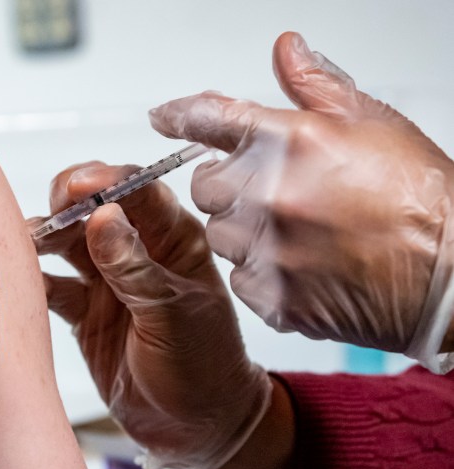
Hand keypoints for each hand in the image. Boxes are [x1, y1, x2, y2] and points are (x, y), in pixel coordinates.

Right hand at [28, 162, 271, 468]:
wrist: (194, 426)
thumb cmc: (205, 366)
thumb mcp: (175, 315)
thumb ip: (135, 269)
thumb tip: (103, 218)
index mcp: (174, 240)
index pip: (139, 192)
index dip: (107, 182)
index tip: (77, 186)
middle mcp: (137, 252)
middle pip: (94, 208)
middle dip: (67, 203)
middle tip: (50, 213)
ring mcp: (107, 281)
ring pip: (67, 242)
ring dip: (45, 237)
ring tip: (26, 243)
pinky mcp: (84, 310)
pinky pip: (52, 286)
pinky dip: (33, 280)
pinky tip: (19, 280)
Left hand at [149, 31, 453, 372]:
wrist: (452, 275)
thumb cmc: (420, 199)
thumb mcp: (374, 123)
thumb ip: (317, 86)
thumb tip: (286, 51)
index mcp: (290, 142)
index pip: (210, 118)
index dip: (180, 114)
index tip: (163, 117)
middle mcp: (270, 196)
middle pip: (205, 186)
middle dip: (227, 184)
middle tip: (269, 190)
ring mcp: (268, 251)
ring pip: (219, 236)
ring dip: (243, 230)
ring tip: (294, 231)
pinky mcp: (272, 297)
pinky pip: (239, 280)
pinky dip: (260, 272)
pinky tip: (299, 265)